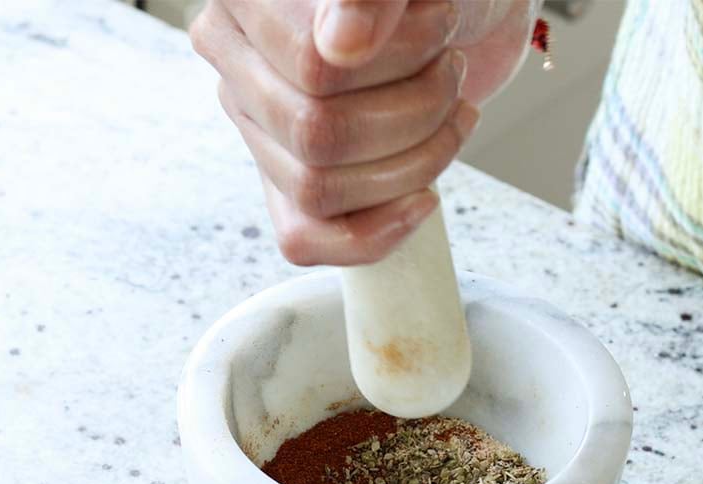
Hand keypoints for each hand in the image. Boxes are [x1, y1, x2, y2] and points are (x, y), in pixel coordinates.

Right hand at [192, 0, 535, 265]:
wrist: (465, 14)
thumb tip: (337, 46)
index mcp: (248, 1)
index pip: (313, 66)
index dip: (396, 61)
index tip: (441, 25)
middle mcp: (236, 63)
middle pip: (316, 134)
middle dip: (416, 113)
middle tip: (452, 73)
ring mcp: (258, 128)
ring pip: (317, 188)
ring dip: (415, 161)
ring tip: (449, 113)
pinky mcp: (288, 182)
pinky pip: (303, 241)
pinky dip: (380, 232)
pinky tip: (424, 196)